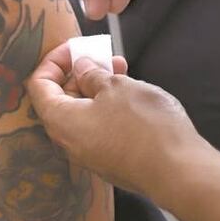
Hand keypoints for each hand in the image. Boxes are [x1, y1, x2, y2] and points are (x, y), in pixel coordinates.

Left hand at [26, 42, 211, 197]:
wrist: (180, 173)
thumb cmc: (144, 126)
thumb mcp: (116, 87)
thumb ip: (92, 74)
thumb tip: (80, 68)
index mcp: (60, 121)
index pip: (38, 85)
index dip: (53, 61)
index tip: (74, 47)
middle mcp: (69, 142)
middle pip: (60, 98)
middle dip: (79, 72)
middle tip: (101, 55)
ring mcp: (90, 154)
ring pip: (84, 112)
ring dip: (98, 87)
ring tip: (121, 67)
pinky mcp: (111, 160)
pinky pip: (99, 127)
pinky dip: (108, 106)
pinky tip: (130, 93)